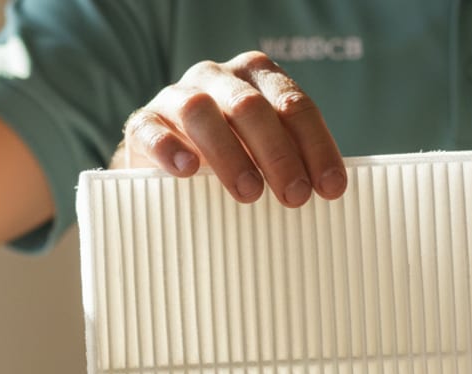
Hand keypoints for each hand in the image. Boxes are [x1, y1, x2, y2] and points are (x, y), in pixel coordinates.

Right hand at [118, 51, 345, 205]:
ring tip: (249, 192)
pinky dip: (168, 147)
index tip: (329, 188)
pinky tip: (186, 171)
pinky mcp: (142, 122)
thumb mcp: (260, 152)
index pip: (293, 105)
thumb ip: (289, 159)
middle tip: (294, 197)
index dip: (316, 146)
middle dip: (278, 153)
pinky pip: (151, 128)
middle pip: (251, 107)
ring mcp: (176, 96)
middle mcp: (218, 78)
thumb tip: (327, 191)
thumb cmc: (223, 159)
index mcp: (256, 78)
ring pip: (201, 111)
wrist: (160, 161)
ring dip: (230, 153)